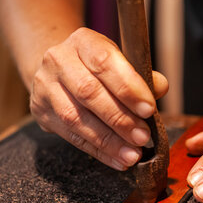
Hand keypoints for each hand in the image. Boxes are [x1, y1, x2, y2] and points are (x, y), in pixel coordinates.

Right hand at [30, 27, 167, 170]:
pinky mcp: (41, 112)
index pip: (104, 62)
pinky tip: (118, 161)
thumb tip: (161, 87)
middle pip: (89, 92)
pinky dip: (98, 152)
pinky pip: (71, 137)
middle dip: (120, 119)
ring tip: (132, 154)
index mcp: (83, 41)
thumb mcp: (120, 62)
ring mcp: (45, 86)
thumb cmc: (100, 69)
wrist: (59, 71)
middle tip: (143, 137)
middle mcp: (58, 60)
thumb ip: (142, 75)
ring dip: (109, 141)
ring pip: (76, 118)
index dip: (128, 87)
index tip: (149, 109)